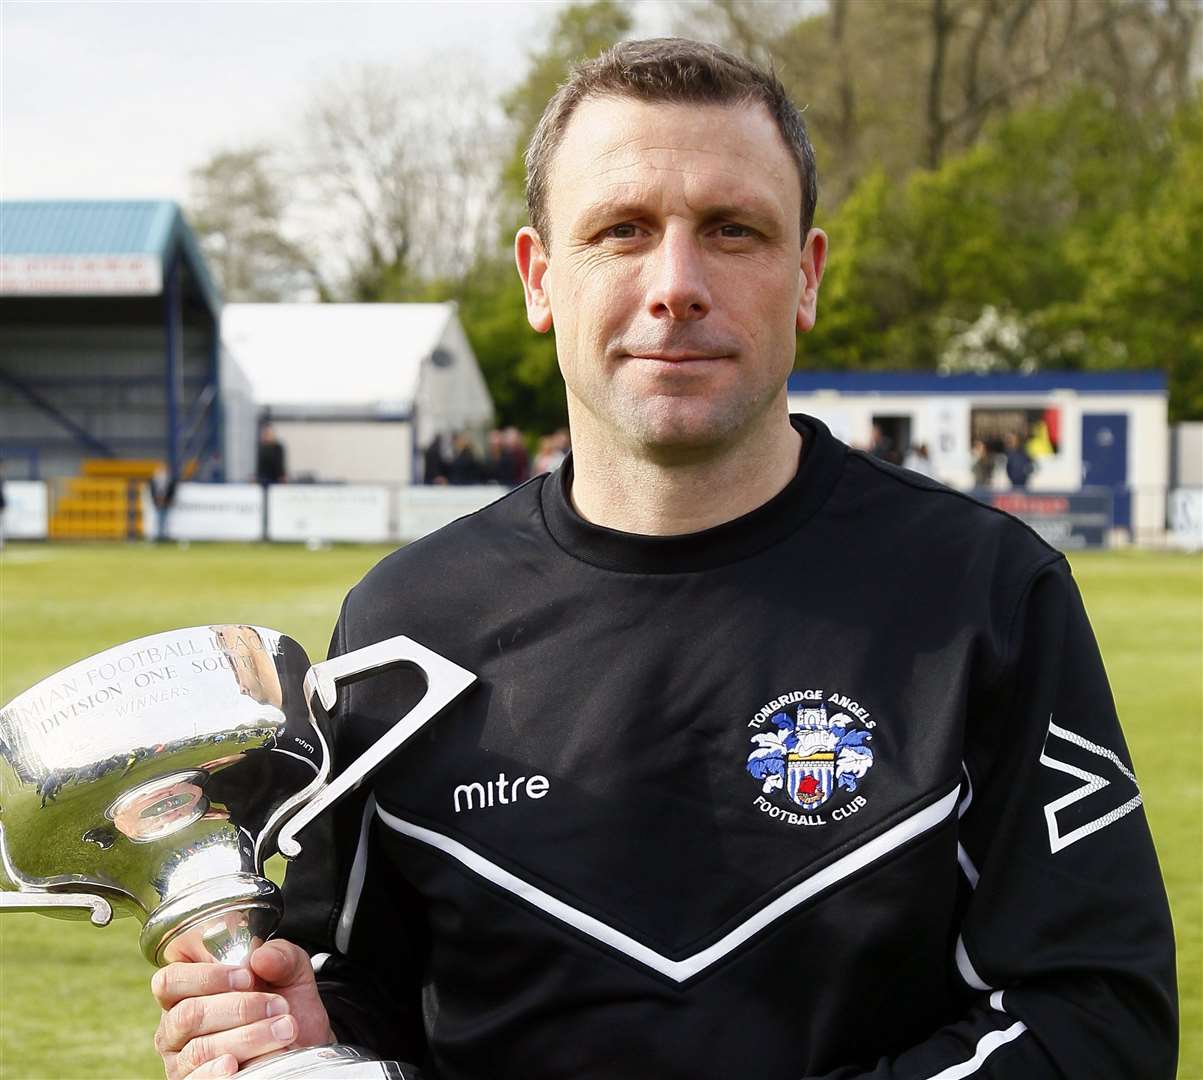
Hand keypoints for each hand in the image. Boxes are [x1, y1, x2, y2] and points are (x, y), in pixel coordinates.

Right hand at [152, 939, 335, 1078]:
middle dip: (239, 1008)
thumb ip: (279, 955)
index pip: (171, 979)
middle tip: (278, 1006)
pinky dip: (218, 1072)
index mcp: (187, 990)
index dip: (206, 976)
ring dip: (248, 1037)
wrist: (303, 1046)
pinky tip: (236, 1066)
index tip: (247, 977)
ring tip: (284, 1030)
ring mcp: (182, 1060)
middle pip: (188, 1014)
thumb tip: (259, 958)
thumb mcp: (290, 971)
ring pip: (200, 1048)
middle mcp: (176, 1026)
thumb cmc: (282, 1006)